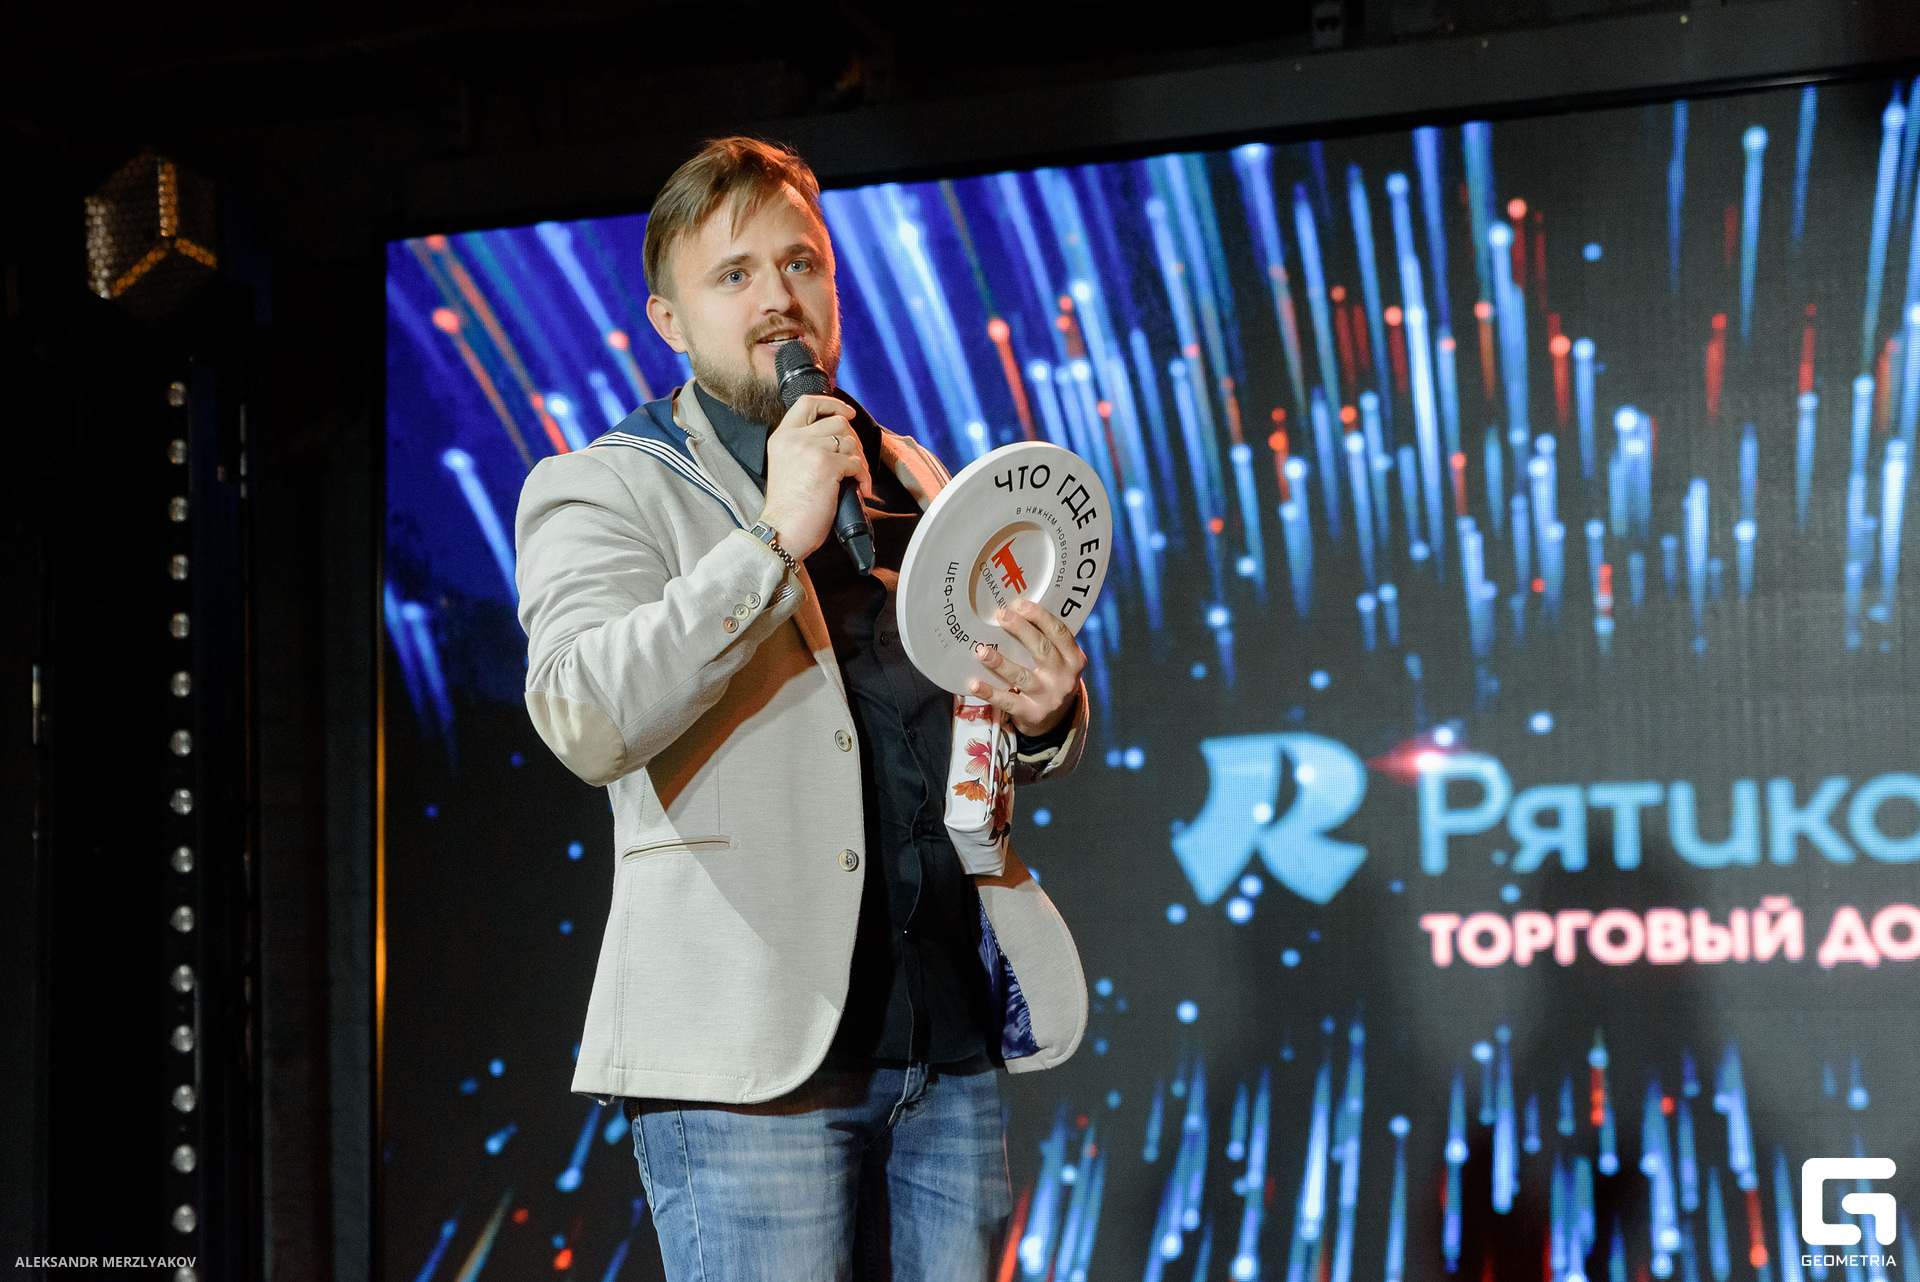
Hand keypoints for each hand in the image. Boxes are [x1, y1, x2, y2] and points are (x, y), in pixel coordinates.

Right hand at [756, 394, 869, 560]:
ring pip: (850, 441)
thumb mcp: (787, 465)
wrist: (782, 531)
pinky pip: (856, 463)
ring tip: (856, 478)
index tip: (847, 412)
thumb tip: (838, 437)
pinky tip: (860, 489)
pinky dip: (863, 477)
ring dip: (859, 460)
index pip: (808, 403)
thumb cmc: (788, 508)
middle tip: (855, 460)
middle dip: (854, 440)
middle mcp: (794, 438)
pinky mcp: (826, 465)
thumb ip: (803, 446)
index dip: (832, 403)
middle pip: (837, 421)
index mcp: (782, 437)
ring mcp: (810, 449)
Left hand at [968, 599, 1085, 736]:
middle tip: (1001, 616)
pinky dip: (989, 692)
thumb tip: (1013, 612)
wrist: (1057, 718)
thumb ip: (1045, 640)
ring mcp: (1049, 697)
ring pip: (1022, 676)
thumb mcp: (1059, 659)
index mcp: (1074, 658)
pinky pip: (1008, 701)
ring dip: (1000, 662)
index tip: (1019, 604)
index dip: (1040, 616)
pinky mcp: (1032, 713)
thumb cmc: (1051, 677)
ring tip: (982, 651)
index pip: (1059, 632)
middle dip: (1021, 630)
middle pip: (1042, 649)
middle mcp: (1064, 677)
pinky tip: (974, 683)